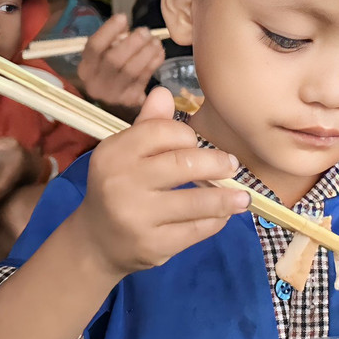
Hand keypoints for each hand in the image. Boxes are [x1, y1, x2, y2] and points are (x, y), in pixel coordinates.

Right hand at [72, 87, 248, 276]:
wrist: (96, 242)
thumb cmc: (117, 188)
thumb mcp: (124, 155)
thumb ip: (147, 126)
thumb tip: (165, 93)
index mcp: (114, 153)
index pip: (163, 131)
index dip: (187, 136)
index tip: (197, 145)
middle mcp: (122, 182)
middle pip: (184, 164)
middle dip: (216, 163)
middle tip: (231, 166)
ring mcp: (137, 216)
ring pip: (197, 201)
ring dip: (227, 198)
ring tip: (243, 197)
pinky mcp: (153, 245)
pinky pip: (196, 229)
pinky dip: (215, 221)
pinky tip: (222, 216)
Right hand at [79, 15, 166, 112]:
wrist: (113, 99)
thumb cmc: (109, 69)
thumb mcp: (104, 54)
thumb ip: (112, 39)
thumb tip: (124, 23)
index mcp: (86, 67)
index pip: (94, 47)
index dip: (108, 30)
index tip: (123, 17)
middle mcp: (96, 83)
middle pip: (114, 60)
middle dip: (132, 43)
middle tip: (145, 31)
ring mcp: (114, 94)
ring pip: (131, 71)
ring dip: (146, 53)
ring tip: (155, 41)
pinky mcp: (131, 100)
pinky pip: (144, 79)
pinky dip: (153, 63)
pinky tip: (159, 52)